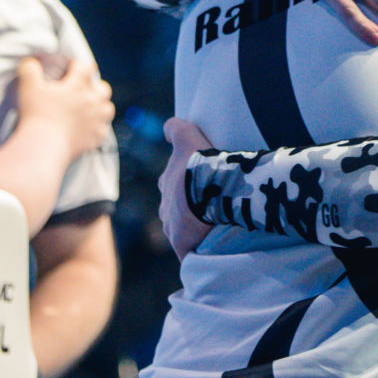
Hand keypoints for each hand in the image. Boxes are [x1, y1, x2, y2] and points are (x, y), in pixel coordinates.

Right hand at [13, 55, 114, 160]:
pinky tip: (87, 130)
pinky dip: (97, 128)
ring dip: (100, 107)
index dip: (77, 66)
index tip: (70, 69)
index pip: (85, 68)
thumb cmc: (37, 115)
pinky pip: (103, 130)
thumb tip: (31, 62)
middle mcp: (92, 101)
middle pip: (103, 88)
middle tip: (81, 91)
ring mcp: (96, 120)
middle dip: (94, 87)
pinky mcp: (96, 138)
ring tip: (88, 110)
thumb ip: (30, 69)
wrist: (44, 146)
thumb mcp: (28, 87)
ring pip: (108, 109)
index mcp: (78, 86)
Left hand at [159, 117, 213, 259]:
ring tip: (213, 230)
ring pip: (180, 231)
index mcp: (166, 184)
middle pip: (174, 211)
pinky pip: (188, 252)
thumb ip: (176, 129)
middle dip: (186, 211)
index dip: (184, 187)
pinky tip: (208, 252)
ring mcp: (172, 228)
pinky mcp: (182, 245)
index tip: (198, 188)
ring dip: (192, 231)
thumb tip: (168, 125)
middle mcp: (164, 208)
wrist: (208, 190)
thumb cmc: (198, 164)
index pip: (171, 186)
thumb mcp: (187, 137)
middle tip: (208, 210)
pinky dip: (196, 252)